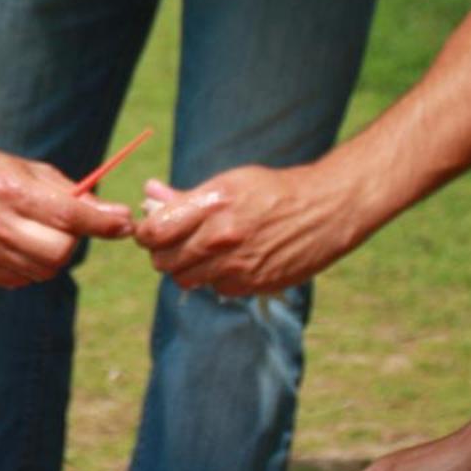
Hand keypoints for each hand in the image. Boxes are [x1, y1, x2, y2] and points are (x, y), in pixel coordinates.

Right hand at [0, 142, 132, 287]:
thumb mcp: (30, 169)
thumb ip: (71, 193)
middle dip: (74, 240)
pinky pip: (22, 279)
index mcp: (8, 189)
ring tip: (37, 231)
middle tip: (68, 226)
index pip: (67, 215)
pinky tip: (17, 243)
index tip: (125, 223)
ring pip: (44, 270)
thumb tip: (115, 217)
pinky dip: (30, 265)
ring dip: (52, 254)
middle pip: (59, 251)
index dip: (102, 222)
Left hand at [133, 162, 368, 295]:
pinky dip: (214, 278)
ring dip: (185, 268)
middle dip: (162, 252)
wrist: (325, 212)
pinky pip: (214, 288)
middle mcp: (222, 238)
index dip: (145, 233)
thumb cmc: (273, 191)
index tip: (149, 231)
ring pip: (185, 279)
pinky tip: (230, 261)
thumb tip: (149, 193)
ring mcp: (237, 265)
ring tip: (200, 251)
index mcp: (213, 204)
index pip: (155, 232)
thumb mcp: (230, 182)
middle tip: (172, 242)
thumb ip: (187, 196)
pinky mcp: (251, 285)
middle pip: (164, 260)